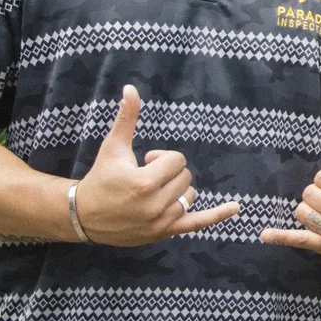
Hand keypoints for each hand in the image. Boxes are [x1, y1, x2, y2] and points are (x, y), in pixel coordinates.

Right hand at [72, 87, 241, 244]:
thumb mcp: (113, 147)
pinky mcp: (164, 232)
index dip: (162, 158)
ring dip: (177, 190)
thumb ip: (126, 118)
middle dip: (168, 173)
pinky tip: (236, 207)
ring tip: (153, 193)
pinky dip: (217, 216)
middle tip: (144, 178)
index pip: (178, 161)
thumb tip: (131, 88)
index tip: (144, 163)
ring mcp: (161, 222)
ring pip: (190, 196)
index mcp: (144, 183)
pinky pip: (197, 223)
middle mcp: (155, 205)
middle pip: (186, 177)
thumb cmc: (101, 178)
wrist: (84, 216)